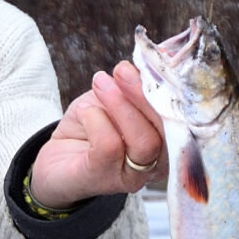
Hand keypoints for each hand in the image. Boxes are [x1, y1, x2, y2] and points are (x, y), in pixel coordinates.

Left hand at [28, 60, 165, 208]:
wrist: (56, 158)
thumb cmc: (91, 124)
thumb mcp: (115, 95)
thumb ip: (136, 83)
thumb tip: (154, 58)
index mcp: (168, 138)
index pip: (182, 115)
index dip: (169, 87)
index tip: (150, 60)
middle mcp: (159, 162)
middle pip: (168, 129)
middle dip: (144, 94)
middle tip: (121, 70)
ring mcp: (135, 176)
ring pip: (144, 141)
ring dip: (120, 105)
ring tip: (100, 84)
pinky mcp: (107, 181)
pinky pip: (109, 147)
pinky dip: (96, 120)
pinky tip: (85, 112)